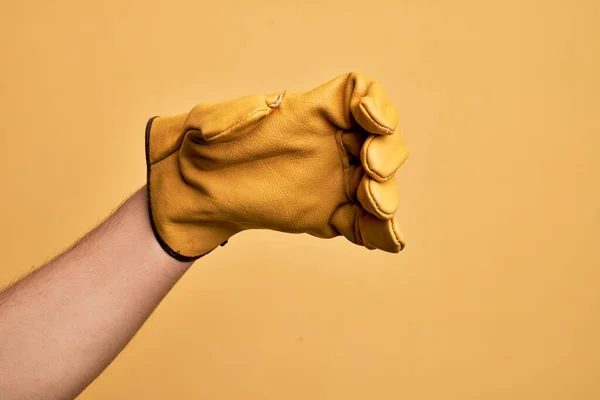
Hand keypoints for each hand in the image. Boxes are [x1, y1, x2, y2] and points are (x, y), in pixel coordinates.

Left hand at [145, 72, 407, 259]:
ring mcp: (336, 182)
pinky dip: (381, 233)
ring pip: (379, 185)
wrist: (199, 192)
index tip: (373, 120)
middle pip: (383, 141)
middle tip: (370, 169)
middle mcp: (333, 145)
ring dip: (387, 195)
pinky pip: (364, 224)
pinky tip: (388, 239)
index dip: (377, 104)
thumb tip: (261, 106)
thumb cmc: (204, 149)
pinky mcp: (331, 216)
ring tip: (373, 205)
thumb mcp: (207, 122)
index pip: (361, 95)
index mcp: (314, 113)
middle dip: (388, 153)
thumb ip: (229, 113)